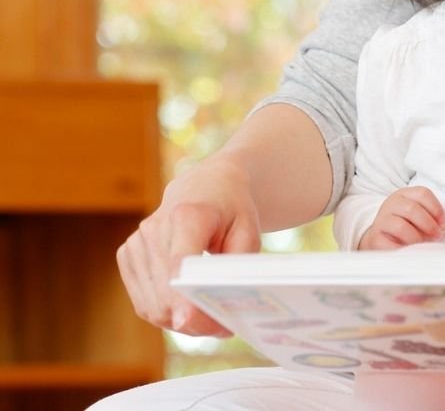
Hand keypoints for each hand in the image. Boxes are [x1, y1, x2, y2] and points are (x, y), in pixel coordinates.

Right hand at [117, 155, 260, 335]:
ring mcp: (136, 242)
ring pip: (152, 305)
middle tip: (223, 328)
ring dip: (180, 322)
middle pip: (165, 293)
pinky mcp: (127, 255)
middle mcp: (154, 228)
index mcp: (187, 215)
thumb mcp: (248, 230)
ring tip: (210, 321)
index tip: (192, 322)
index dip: (183, 299)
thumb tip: (219, 304)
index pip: (178, 265)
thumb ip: (235, 266)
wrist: (206, 185)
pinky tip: (188, 310)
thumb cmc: (231, 210)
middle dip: (194, 320)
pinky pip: (144, 302)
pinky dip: (166, 313)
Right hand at [359, 187, 444, 248]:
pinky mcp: (374, 238)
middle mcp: (391, 204)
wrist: (379, 236)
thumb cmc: (404, 223)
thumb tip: (439, 228)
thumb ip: (428, 216)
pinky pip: (390, 244)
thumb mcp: (415, 213)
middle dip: (428, 224)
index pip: (422, 193)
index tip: (443, 222)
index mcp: (403, 194)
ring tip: (423, 245)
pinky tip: (409, 251)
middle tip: (437, 235)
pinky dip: (403, 249)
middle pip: (412, 208)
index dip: (436, 208)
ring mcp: (381, 220)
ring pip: (401, 227)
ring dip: (417, 238)